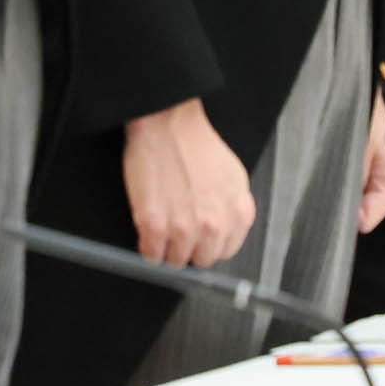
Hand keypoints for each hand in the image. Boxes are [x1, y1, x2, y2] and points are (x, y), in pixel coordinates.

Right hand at [122, 98, 255, 267]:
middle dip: (189, 249)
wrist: (165, 124)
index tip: (198, 239)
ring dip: (166, 250)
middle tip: (177, 234)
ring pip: (175, 261)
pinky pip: (151, 255)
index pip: (225, 251)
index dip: (208, 243)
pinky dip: (147, 249)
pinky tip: (147, 235)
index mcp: (237, 214)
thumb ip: (233, 207)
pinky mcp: (154, 226)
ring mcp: (183, 229)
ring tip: (160, 234)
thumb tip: (225, 225)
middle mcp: (214, 226)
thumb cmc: (193, 142)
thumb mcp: (232, 175)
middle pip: (201, 259)